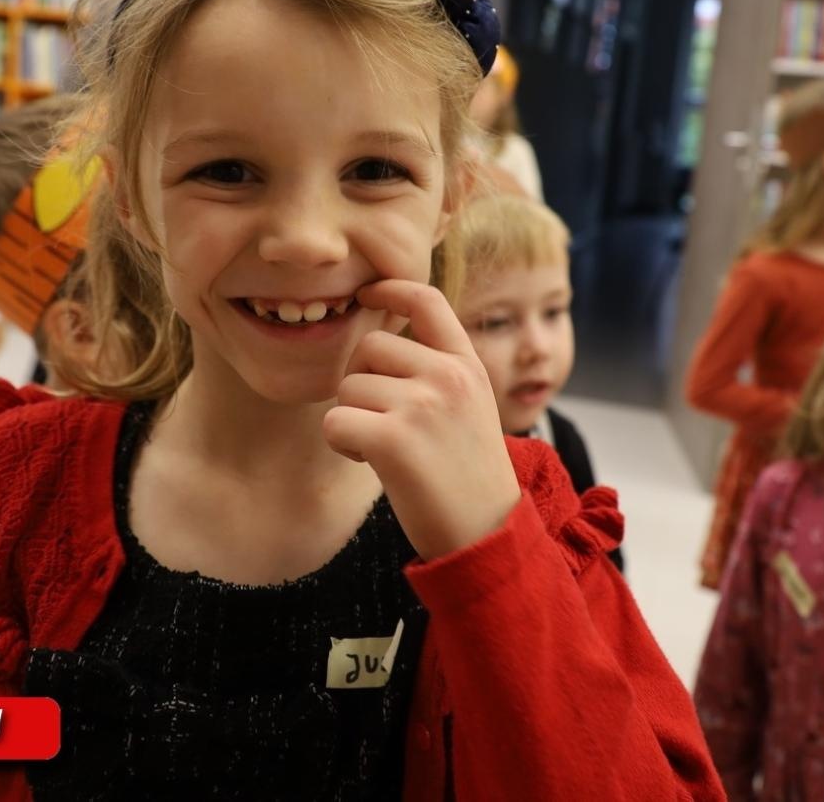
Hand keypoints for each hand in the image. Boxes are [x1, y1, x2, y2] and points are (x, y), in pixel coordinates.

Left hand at [323, 279, 520, 560]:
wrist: (488, 534)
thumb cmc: (469, 477)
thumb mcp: (470, 407)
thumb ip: (436, 371)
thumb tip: (376, 343)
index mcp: (467, 366)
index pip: (427, 301)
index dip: (390, 289)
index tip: (367, 293)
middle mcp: (447, 376)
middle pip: (369, 347)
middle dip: (362, 382)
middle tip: (384, 423)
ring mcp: (421, 404)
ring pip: (348, 387)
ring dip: (354, 419)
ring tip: (389, 450)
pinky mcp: (393, 438)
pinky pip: (336, 422)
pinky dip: (344, 445)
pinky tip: (375, 464)